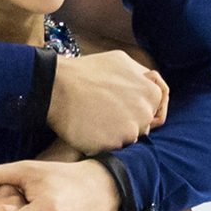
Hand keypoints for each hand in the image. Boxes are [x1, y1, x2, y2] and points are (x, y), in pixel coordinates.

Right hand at [48, 50, 168, 152]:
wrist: (57, 85)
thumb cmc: (88, 71)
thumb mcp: (122, 61)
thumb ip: (142, 76)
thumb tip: (151, 82)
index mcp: (151, 94)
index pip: (153, 112)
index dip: (135, 110)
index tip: (118, 107)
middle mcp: (145, 114)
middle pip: (141, 127)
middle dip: (126, 122)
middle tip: (103, 112)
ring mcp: (129, 132)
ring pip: (126, 140)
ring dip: (113, 134)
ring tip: (94, 119)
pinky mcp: (110, 145)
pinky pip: (109, 149)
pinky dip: (99, 143)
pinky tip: (87, 129)